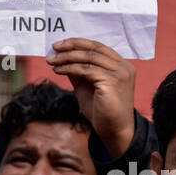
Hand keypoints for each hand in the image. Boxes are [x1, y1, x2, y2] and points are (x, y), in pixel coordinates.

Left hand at [48, 38, 136, 158]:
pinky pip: (86, 70)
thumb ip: (78, 71)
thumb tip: (62, 57)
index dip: (77, 43)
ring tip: (51, 61)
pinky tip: (58, 70)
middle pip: (93, 48)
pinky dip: (69, 68)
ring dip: (66, 57)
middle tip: (53, 48)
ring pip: (88, 57)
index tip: (59, 45)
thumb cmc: (102, 111)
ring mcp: (120, 73)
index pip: (98, 47)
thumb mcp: (87, 85)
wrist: (113, 131)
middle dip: (70, 46)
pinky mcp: (112, 82)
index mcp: (121, 65)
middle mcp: (124, 67)